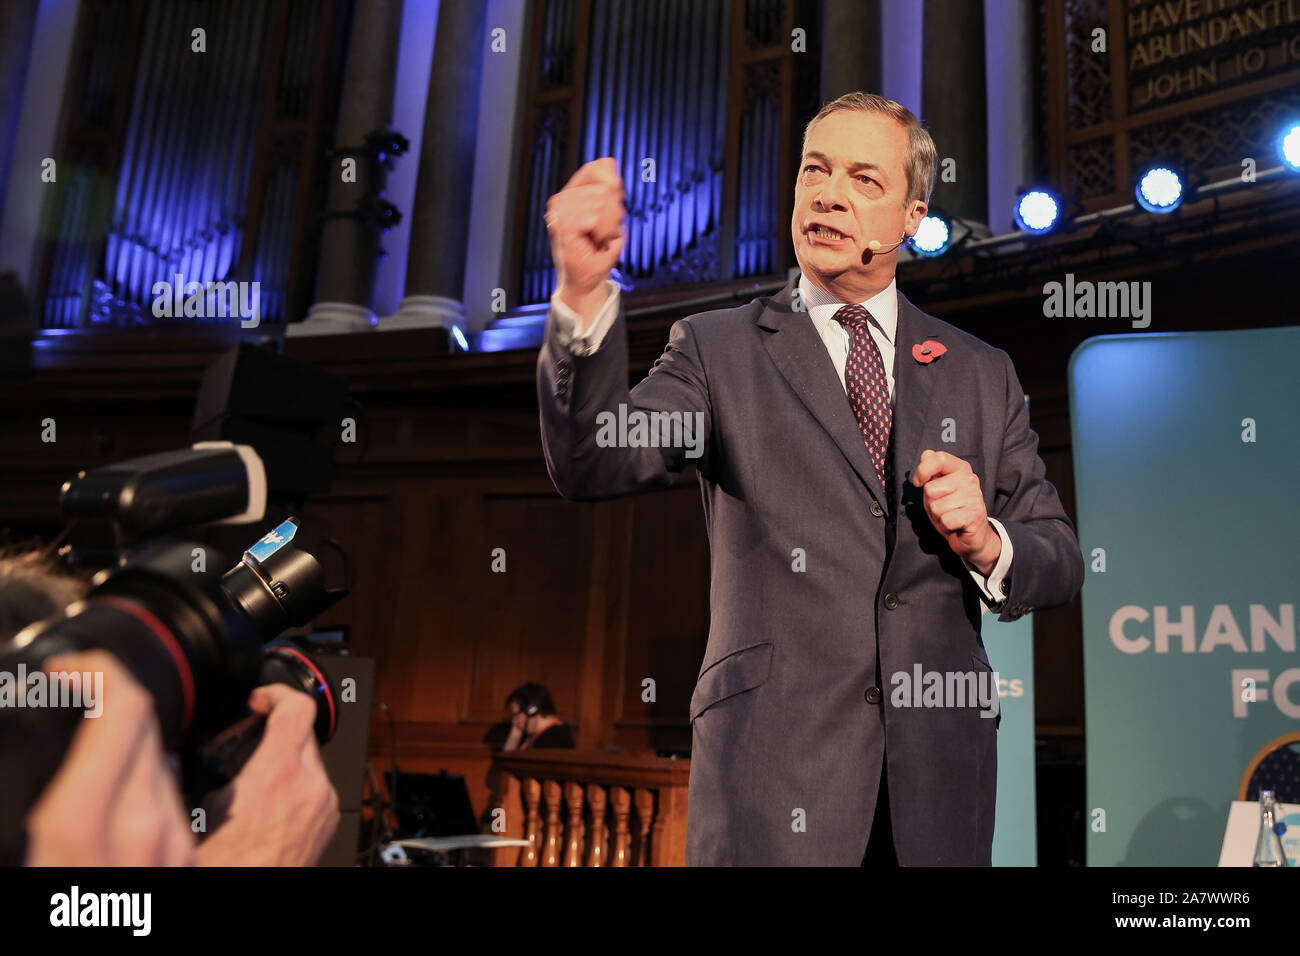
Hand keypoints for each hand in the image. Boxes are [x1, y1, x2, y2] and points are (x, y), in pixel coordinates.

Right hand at [25, 651, 196, 865]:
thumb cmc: (35, 948)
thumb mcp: (12, 850)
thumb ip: (27, 791)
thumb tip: (31, 748)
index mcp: (82, 823)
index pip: (121, 707)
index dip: (96, 669)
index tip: (68, 668)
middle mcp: (140, 828)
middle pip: (148, 724)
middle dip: (110, 699)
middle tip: (75, 698)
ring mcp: (171, 847)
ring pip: (163, 762)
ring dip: (131, 745)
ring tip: (88, 751)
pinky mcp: (187, 863)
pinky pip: (174, 803)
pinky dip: (147, 787)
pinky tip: (116, 799)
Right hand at [195, 684, 338, 866]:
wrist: (247, 901)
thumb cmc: (225, 866)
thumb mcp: (201, 808)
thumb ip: (207, 766)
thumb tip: (181, 748)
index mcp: (279, 774)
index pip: (297, 707)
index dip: (276, 692)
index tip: (260, 698)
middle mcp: (311, 786)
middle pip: (304, 732)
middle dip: (277, 730)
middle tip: (250, 738)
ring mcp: (325, 805)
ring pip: (311, 761)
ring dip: (287, 759)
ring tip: (254, 778)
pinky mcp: (329, 822)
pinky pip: (316, 787)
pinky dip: (296, 785)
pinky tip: (267, 803)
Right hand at [546, 157, 624, 319]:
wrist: (586, 283)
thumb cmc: (597, 253)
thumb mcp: (611, 215)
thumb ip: (611, 190)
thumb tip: (609, 170)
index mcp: (571, 193)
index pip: (598, 167)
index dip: (613, 187)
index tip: (609, 211)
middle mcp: (561, 200)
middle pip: (606, 187)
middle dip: (614, 213)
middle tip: (602, 234)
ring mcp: (558, 213)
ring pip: (602, 202)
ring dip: (609, 226)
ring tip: (598, 240)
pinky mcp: (560, 226)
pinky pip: (594, 216)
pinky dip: (602, 232)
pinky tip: (594, 243)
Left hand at [911, 449, 1000, 573]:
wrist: (971, 535)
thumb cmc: (951, 509)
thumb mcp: (936, 488)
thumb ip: (931, 471)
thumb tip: (926, 454)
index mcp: (960, 468)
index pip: (939, 458)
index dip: (922, 470)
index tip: (918, 483)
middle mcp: (970, 479)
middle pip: (930, 489)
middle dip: (930, 502)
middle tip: (943, 507)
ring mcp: (974, 497)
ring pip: (936, 507)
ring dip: (938, 516)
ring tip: (950, 515)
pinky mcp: (975, 515)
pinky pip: (945, 520)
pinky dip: (945, 526)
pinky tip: (955, 524)